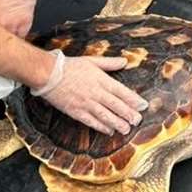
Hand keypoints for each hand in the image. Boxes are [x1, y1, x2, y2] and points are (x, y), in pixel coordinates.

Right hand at [33, 52, 147, 135]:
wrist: (49, 74)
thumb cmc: (70, 66)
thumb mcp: (91, 60)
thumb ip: (109, 63)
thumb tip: (125, 61)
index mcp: (101, 79)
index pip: (121, 91)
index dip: (133, 99)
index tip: (143, 105)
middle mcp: (95, 93)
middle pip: (115, 105)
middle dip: (128, 114)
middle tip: (138, 121)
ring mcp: (86, 104)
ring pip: (105, 116)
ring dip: (117, 123)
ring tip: (127, 129)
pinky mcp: (76, 112)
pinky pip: (91, 121)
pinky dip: (101, 127)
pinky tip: (109, 131)